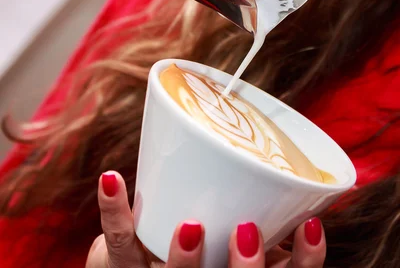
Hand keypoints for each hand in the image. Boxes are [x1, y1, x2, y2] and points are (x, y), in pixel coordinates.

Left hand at [86, 171, 325, 266]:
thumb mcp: (234, 246)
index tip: (311, 225)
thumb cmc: (199, 251)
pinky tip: (112, 177)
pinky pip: (118, 242)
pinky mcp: (120, 267)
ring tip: (191, 226)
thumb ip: (266, 223)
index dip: (305, 262)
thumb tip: (307, 182)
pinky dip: (115, 209)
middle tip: (246, 231)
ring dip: (184, 262)